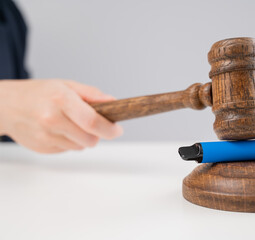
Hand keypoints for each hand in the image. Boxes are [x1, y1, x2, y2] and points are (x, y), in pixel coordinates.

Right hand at [0, 79, 122, 152]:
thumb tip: (114, 103)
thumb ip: (92, 94)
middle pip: (90, 140)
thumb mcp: (66, 85)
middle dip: (98, 135)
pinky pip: (67, 149)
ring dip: (83, 138)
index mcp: (61, 100)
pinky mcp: (42, 148)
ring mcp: (45, 136)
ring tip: (70, 123)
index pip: (93, 122)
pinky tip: (58, 130)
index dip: (110, 129)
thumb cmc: (38, 93)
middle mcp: (52, 120)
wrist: (5, 106)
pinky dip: (69, 141)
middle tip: (93, 125)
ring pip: (80, 147)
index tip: (118, 130)